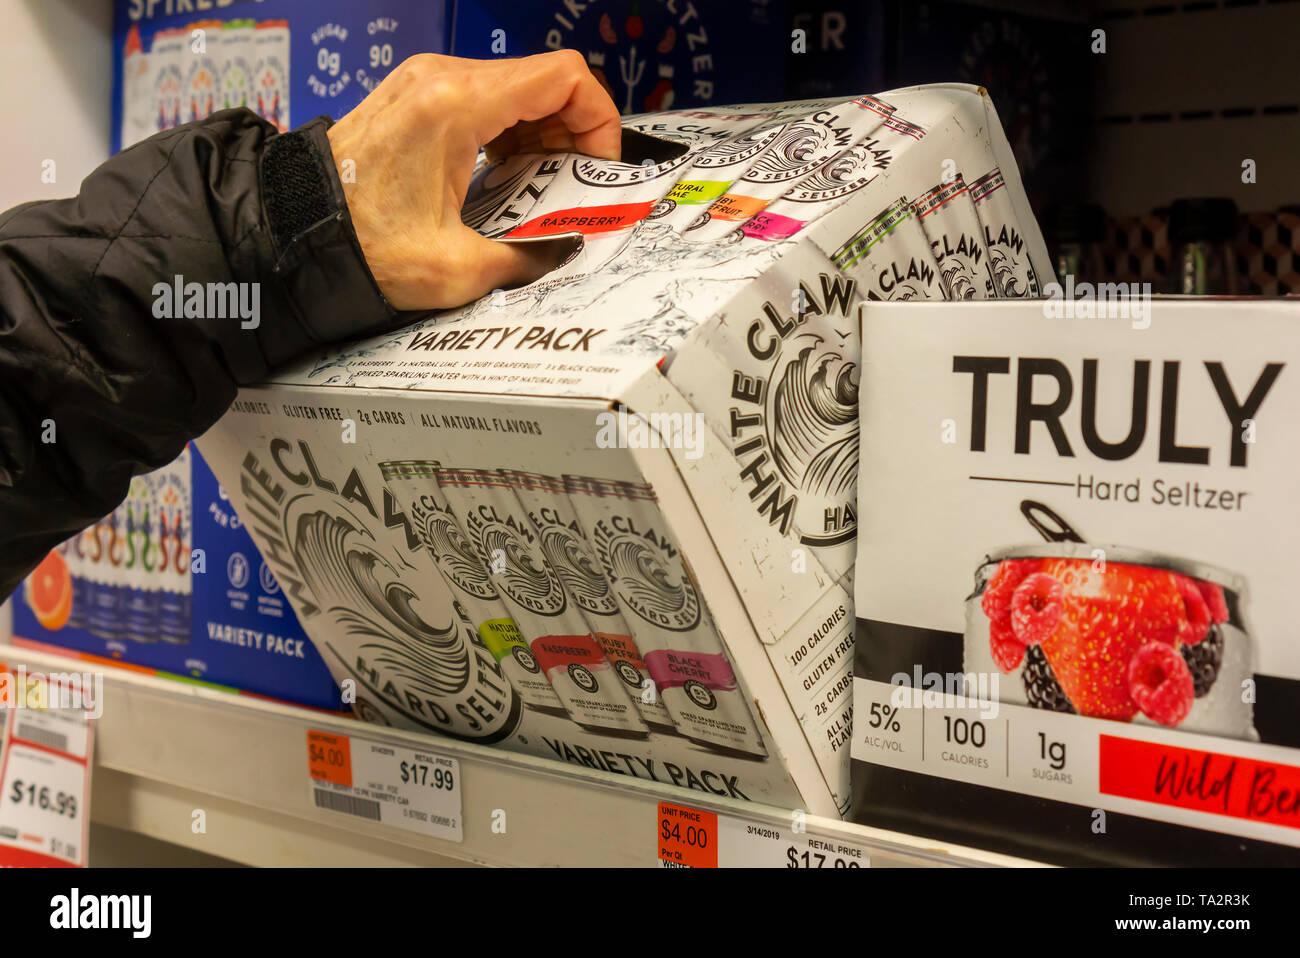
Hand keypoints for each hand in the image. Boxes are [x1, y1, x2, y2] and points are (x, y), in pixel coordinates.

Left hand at [326, 51, 621, 310]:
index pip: (564, 77)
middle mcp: (441, 79)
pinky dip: (512, 131)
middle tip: (573, 186)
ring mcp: (427, 83)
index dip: (599, 119)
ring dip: (544, 133)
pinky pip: (487, 98)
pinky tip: (508, 175)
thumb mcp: (457, 268)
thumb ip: (526, 258)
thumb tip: (564, 250)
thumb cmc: (358, 243)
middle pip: (545, 80)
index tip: (598, 164)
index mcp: (455, 105)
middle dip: (573, 134)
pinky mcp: (418, 97)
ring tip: (540, 186)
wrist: (293, 232)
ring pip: (518, 87)